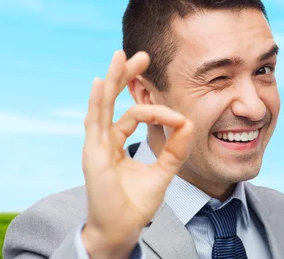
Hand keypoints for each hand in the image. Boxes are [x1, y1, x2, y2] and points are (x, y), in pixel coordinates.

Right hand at [80, 50, 193, 257]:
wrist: (124, 228)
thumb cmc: (137, 202)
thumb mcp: (164, 170)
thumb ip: (176, 149)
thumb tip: (189, 123)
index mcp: (117, 142)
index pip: (134, 114)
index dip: (159, 111)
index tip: (180, 119)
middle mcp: (104, 139)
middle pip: (113, 100)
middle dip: (126, 76)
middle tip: (142, 56)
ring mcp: (96, 145)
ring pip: (103, 104)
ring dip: (113, 79)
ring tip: (122, 56)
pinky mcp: (94, 154)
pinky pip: (96, 123)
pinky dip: (98, 101)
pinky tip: (103, 82)